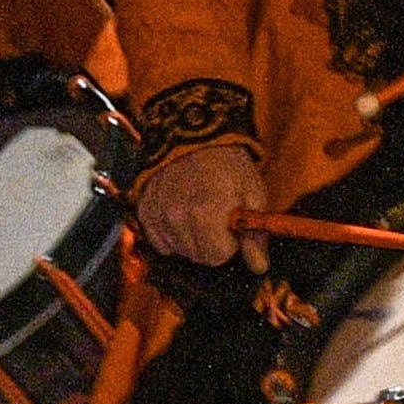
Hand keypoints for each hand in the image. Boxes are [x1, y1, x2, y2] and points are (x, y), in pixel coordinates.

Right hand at [131, 134, 263, 269]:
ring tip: (199, 212)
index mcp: (206, 212)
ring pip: (180, 251)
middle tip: (217, 218)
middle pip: (198, 257)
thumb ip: (254, 234)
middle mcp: (177, 217)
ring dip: (192, 239)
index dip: (230, 244)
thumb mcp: (253, 193)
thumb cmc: (228, 165)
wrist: (193, 137)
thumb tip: (258, 267)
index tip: (232, 226)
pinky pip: (160, 243)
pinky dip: (172, 234)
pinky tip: (181, 215)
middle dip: (212, 244)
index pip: (217, 256)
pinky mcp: (145, 213)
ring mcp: (158, 215)